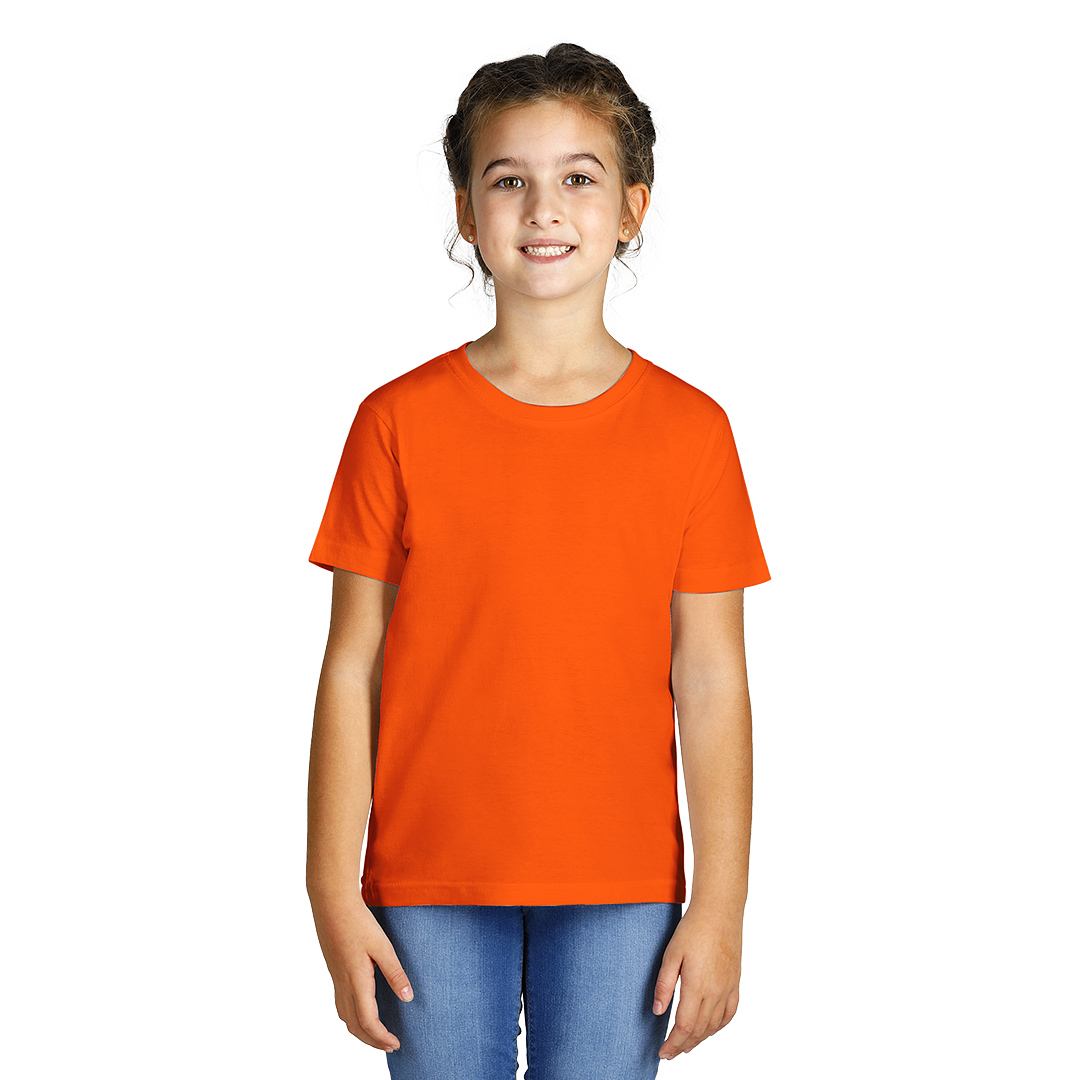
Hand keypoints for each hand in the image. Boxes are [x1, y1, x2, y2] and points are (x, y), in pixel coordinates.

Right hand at [310, 891, 413, 1052]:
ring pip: (345, 1017)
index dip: (381, 1037)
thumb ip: (395, 973)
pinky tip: (362, 1010)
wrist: (331, 903)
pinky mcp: (334, 971)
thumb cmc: (358, 922)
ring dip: (361, 1031)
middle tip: (390, 1045)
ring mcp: (336, 978)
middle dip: (372, 1041)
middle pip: (354, 1026)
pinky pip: (341, 1004)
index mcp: (356, 981)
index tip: (396, 1043)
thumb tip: (408, 998)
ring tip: (377, 1034)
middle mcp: (343, 984)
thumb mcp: (382, 946)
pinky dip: (352, 1017)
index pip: (368, 1021)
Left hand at [653, 904, 741, 1059]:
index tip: (663, 1052)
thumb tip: (658, 1011)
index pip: (685, 1027)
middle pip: (699, 1030)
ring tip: (686, 1045)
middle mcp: (716, 992)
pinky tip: (710, 1029)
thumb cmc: (693, 928)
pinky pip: (730, 1013)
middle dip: (683, 1045)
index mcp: (697, 986)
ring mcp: (728, 988)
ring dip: (700, 1039)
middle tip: (670, 1053)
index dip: (673, 1043)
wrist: (720, 911)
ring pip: (715, 1025)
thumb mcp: (671, 954)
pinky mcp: (735, 982)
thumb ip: (664, 984)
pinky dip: (719, 1026)